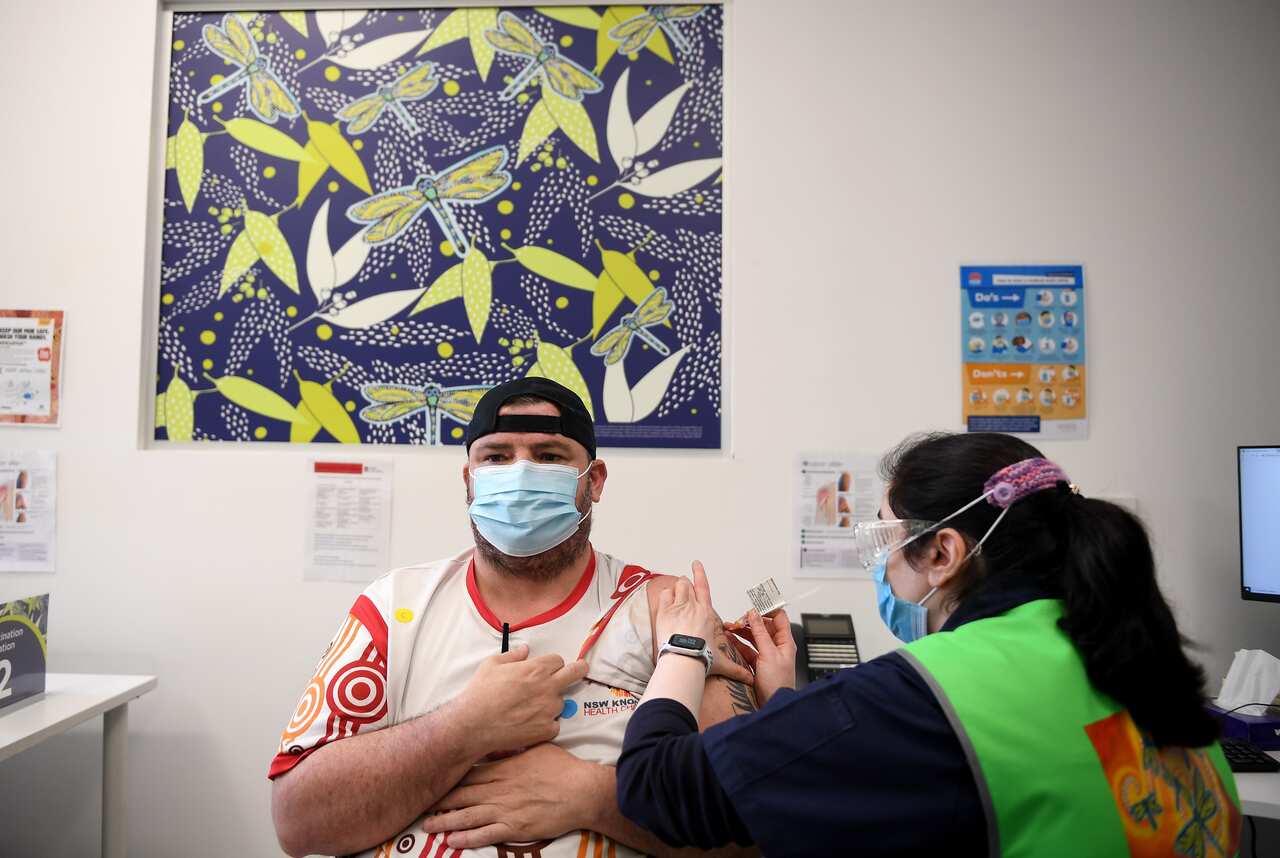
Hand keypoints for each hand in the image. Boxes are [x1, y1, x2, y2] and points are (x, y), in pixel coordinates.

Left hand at [423, 742, 604, 848]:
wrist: (581, 791)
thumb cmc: (562, 767)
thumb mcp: (536, 748)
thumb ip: (514, 749)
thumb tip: (497, 745)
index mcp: (503, 769)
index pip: (468, 776)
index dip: (448, 782)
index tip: (433, 783)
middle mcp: (499, 790)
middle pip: (462, 796)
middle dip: (440, 803)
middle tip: (422, 808)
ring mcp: (505, 810)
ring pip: (467, 817)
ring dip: (445, 823)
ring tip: (428, 827)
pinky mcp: (514, 829)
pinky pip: (484, 835)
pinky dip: (466, 839)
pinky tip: (452, 841)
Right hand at [456, 646, 587, 756]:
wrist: (473, 724)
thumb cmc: (480, 692)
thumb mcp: (492, 664)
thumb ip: (513, 655)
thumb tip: (525, 650)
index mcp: (536, 669)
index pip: (558, 660)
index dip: (552, 664)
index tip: (549, 667)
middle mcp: (548, 687)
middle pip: (574, 674)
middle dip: (579, 669)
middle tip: (581, 668)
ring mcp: (549, 710)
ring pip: (560, 702)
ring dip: (551, 703)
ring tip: (531, 708)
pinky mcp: (546, 730)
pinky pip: (554, 725)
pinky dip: (546, 724)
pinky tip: (530, 724)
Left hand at [655, 562, 752, 683]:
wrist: (683, 659)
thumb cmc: (701, 658)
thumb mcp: (722, 663)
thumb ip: (736, 669)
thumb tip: (750, 679)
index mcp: (706, 613)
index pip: (703, 586)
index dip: (699, 573)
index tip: (696, 563)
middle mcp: (693, 606)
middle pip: (687, 584)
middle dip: (685, 585)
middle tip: (683, 590)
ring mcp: (678, 606)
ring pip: (677, 586)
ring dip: (677, 588)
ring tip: (675, 594)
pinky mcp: (665, 612)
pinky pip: (664, 594)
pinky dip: (665, 595)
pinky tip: (666, 600)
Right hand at [727, 609, 796, 704]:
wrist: (772, 705)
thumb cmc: (778, 683)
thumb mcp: (768, 653)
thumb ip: (760, 632)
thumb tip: (754, 614)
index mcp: (785, 642)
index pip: (778, 618)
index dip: (767, 609)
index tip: (754, 604)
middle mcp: (776, 647)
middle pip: (763, 626)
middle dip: (749, 621)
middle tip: (738, 620)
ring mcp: (766, 655)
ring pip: (753, 637)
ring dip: (742, 631)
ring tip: (730, 627)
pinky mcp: (757, 664)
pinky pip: (746, 649)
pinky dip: (738, 643)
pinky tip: (730, 639)